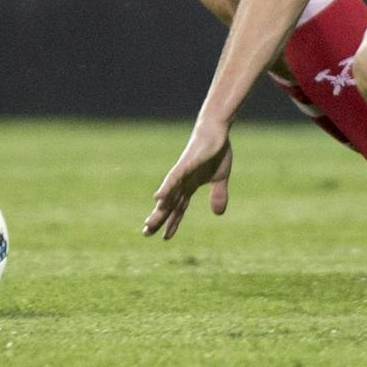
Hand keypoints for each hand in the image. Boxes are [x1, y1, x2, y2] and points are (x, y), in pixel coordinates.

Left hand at [143, 121, 232, 240]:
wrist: (217, 128)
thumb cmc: (217, 149)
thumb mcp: (221, 177)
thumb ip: (218, 194)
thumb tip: (218, 214)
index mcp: (191, 185)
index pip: (179, 208)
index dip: (172, 222)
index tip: (164, 237)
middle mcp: (183, 181)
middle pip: (169, 204)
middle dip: (158, 219)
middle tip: (145, 233)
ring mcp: (183, 172)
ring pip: (169, 194)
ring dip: (160, 208)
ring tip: (149, 222)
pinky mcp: (186, 163)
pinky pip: (175, 177)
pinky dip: (167, 187)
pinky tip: (158, 196)